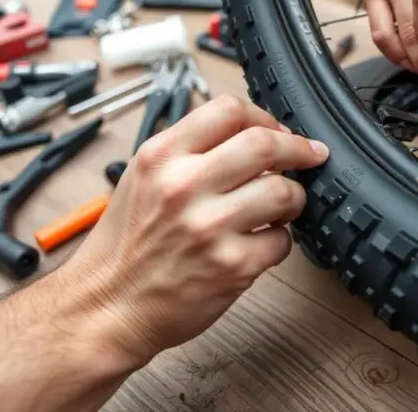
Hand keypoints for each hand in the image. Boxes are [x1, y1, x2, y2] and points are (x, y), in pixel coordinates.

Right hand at [62, 95, 328, 364]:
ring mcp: (209, 227)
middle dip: (297, 149)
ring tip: (284, 206)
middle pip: (264, 144)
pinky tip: (262, 243)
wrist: (107, 306)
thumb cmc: (127, 245)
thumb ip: (189, 151)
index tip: (277, 129)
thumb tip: (250, 133)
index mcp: (161, 157)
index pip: (228, 110)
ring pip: (283, 192)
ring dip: (294, 198)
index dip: (264, 117)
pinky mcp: (231, 265)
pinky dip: (279, 241)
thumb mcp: (142, 179)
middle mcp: (183, 186)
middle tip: (309, 156)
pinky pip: (281, 240)